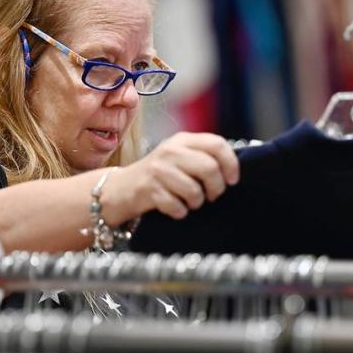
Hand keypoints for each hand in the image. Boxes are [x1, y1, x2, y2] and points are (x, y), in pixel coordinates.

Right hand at [106, 132, 239, 220]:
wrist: (119, 189)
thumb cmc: (158, 177)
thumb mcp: (179, 158)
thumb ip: (202, 157)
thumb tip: (233, 171)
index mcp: (182, 140)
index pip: (217, 144)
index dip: (231, 164)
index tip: (232, 180)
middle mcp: (170, 150)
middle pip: (210, 168)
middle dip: (216, 188)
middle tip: (212, 196)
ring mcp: (158, 169)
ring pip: (194, 190)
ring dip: (197, 203)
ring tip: (190, 203)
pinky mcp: (148, 189)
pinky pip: (177, 206)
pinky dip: (180, 212)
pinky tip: (174, 209)